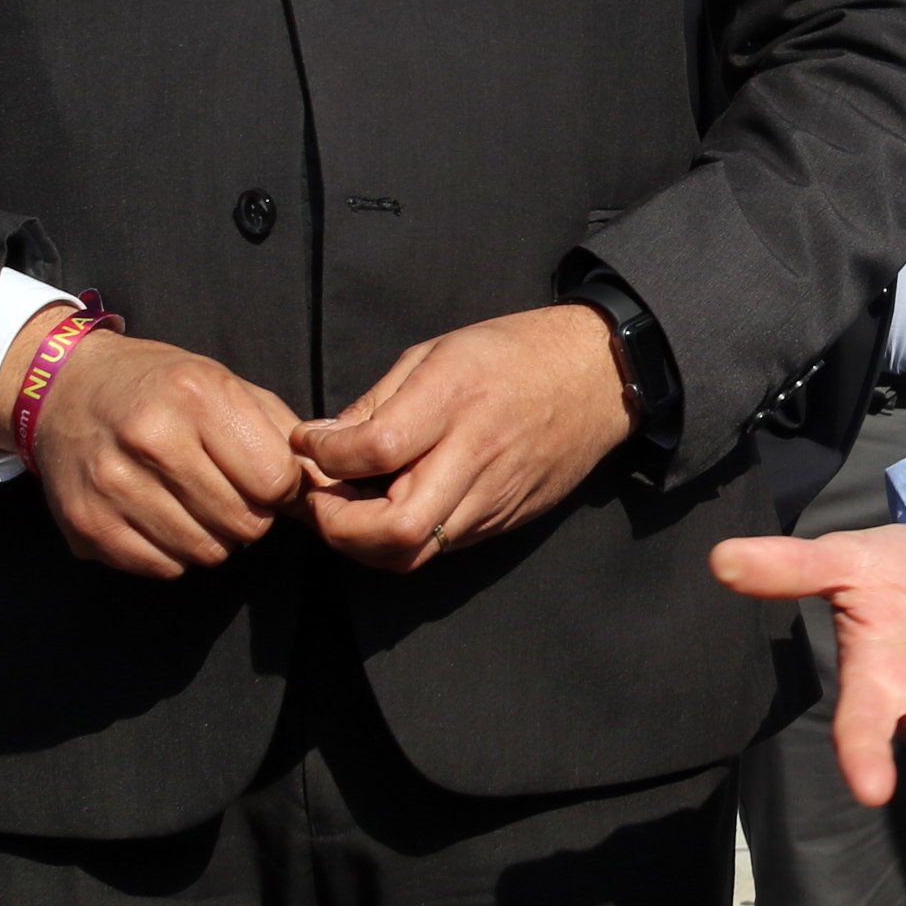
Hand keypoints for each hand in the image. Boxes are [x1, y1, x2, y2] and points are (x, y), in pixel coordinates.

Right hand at [10, 312, 303, 578]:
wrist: (65, 389)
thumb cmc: (160, 387)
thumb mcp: (225, 383)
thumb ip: (280, 433)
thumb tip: (322, 487)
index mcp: (197, 396)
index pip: (275, 481)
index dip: (281, 486)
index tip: (265, 476)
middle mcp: (151, 439)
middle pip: (244, 524)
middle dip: (250, 515)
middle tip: (229, 491)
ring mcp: (112, 486)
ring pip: (206, 554)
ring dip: (213, 537)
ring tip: (193, 502)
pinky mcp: (87, 526)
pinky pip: (163, 568)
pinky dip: (173, 552)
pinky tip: (160, 516)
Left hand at [295, 307, 633, 572]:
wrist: (597, 378)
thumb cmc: (512, 353)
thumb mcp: (437, 352)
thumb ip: (378, 402)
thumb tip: (323, 442)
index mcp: (456, 399)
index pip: (376, 450)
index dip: (324, 456)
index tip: (307, 443)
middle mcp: (477, 455)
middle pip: (396, 529)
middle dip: (338, 527)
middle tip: (318, 501)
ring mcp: (494, 497)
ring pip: (414, 553)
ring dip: (365, 541)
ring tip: (347, 510)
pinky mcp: (505, 520)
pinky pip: (441, 545)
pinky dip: (403, 538)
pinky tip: (390, 509)